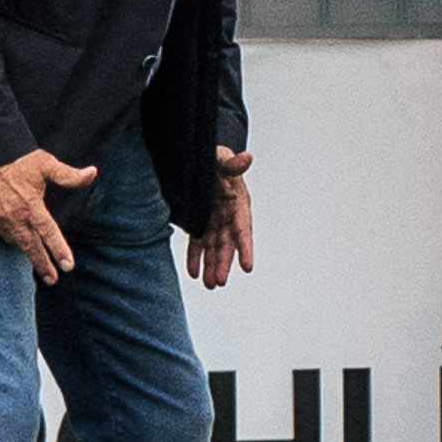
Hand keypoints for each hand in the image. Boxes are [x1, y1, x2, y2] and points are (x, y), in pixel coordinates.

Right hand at [0, 148, 96, 285]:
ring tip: (34, 250)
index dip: (58, 250)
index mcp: (31, 205)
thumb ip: (69, 175)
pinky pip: (0, 233)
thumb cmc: (19, 160)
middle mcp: (15, 216)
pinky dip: (10, 234)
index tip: (68, 266)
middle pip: (31, 247)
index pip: (49, 232)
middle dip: (42, 265)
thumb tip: (92, 173)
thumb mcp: (46, 164)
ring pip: (15, 241)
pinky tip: (14, 229)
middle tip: (52, 280)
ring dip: (26, 246)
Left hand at [186, 147, 253, 289]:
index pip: (242, 228)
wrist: (201, 161)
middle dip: (224, 264)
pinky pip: (198, 243)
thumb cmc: (215, 159)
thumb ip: (232, 163)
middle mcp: (227, 216)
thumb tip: (247, 157)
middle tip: (220, 282)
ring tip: (210, 285)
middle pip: (227, 244)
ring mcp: (213, 221)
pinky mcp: (199, 223)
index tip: (247, 267)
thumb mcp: (222, 158)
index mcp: (237, 203)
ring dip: (212, 266)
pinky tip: (193, 273)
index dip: (245, 248)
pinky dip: (195, 258)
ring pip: (214, 248)